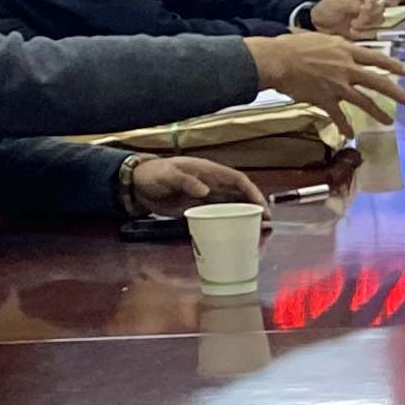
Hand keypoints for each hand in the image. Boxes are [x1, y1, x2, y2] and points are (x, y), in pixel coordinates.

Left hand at [125, 154, 266, 216]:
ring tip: (259, 230)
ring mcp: (206, 197)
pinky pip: (218, 215)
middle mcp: (212, 184)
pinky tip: (236, 232)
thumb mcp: (168, 174)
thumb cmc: (154, 174)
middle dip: (255, 207)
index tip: (262, 206)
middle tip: (267, 223)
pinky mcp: (198, 208)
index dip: (252, 192)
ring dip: (246, 216)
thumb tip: (205, 191)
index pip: (237, 180)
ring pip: (232, 206)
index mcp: (208, 172)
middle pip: (240, 194)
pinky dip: (230, 222)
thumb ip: (185, 181)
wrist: (137, 184)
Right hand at [253, 28, 404, 122]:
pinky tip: (350, 136)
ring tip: (389, 121)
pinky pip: (339, 116)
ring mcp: (338, 85)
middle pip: (377, 81)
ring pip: (364, 101)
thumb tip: (342, 47)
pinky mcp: (325, 99)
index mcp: (345, 50)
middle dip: (395, 92)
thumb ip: (335, 46)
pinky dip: (344, 127)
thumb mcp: (320, 39)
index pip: (375, 57)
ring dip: (378, 112)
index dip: (392, 64)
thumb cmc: (292, 46)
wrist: (277, 60)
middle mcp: (346, 68)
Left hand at [307, 0, 380, 37]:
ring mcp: (367, 18)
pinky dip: (363, 34)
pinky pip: (372, 33)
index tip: (364, 9)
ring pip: (379, 23)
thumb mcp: (336, 3)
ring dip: (367, 26)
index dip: (371, 3)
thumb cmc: (326, 7)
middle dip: (369, 17)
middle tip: (357, 20)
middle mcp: (366, 5)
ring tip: (352, 26)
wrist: (318, 22)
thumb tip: (367, 7)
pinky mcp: (365, 30)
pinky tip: (352, 32)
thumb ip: (353, 4)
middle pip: (379, 11)